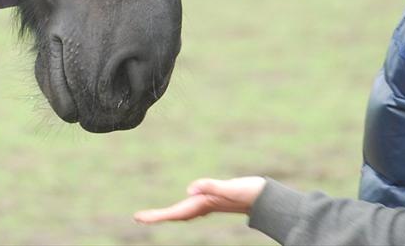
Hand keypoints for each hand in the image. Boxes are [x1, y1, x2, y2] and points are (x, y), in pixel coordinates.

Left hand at [133, 176, 266, 222]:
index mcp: (203, 205)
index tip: (138, 217)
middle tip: (138, 217)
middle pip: (175, 214)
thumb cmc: (249, 192)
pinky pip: (194, 206)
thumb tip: (190, 189)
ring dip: (168, 214)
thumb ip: (211, 187)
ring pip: (184, 212)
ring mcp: (210, 205)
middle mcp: (204, 206)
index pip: (175, 212)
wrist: (267, 198)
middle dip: (157, 216)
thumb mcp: (229, 187)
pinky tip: (185, 204)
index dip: (156, 215)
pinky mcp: (216, 201)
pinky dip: (184, 207)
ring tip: (153, 216)